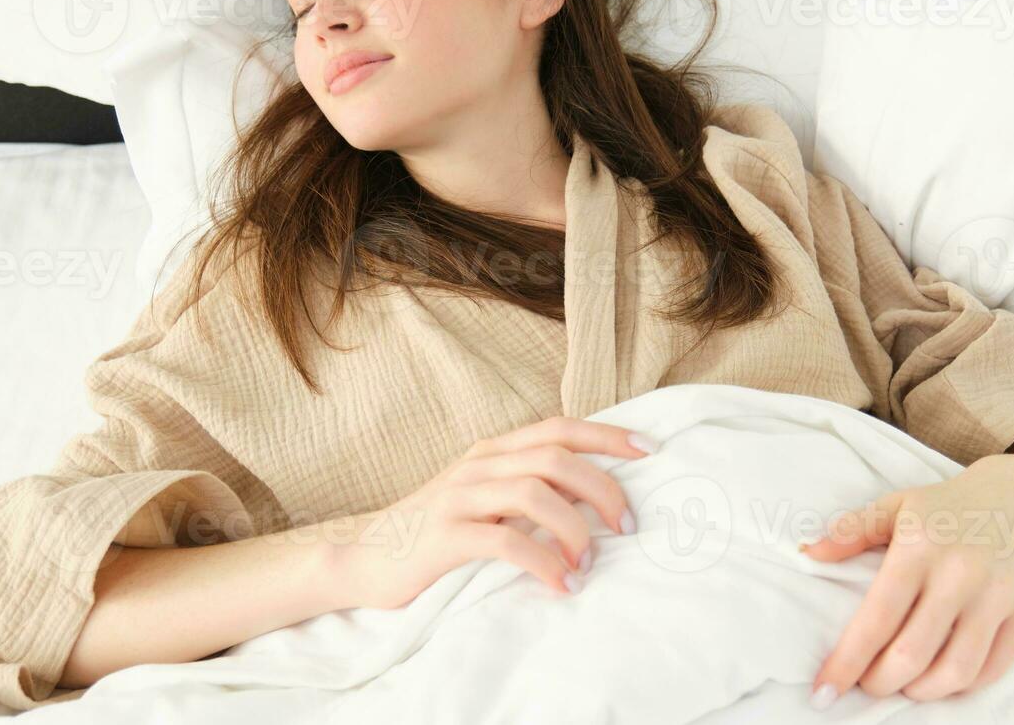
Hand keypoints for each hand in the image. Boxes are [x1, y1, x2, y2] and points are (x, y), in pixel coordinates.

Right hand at [336, 416, 653, 609]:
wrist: (362, 560)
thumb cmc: (434, 535)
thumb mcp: (483, 501)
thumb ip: (527, 490)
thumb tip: (594, 498)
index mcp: (492, 451)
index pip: (560, 428)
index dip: (608, 436)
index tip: (651, 451)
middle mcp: (478, 465)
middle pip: (556, 457)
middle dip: (603, 489)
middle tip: (628, 526)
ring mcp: (459, 497)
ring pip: (535, 492)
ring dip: (575, 529)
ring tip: (590, 563)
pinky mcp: (444, 536)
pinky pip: (505, 541)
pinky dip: (543, 562)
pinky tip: (562, 584)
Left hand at [799, 455, 1013, 706]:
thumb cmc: (946, 507)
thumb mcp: (896, 506)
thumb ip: (852, 530)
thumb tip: (809, 553)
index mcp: (921, 547)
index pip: (878, 617)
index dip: (847, 661)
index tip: (823, 690)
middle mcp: (961, 573)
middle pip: (912, 653)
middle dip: (880, 682)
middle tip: (868, 684)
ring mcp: (998, 595)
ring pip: (955, 670)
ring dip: (921, 691)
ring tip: (905, 684)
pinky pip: (992, 669)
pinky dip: (962, 686)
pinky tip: (941, 679)